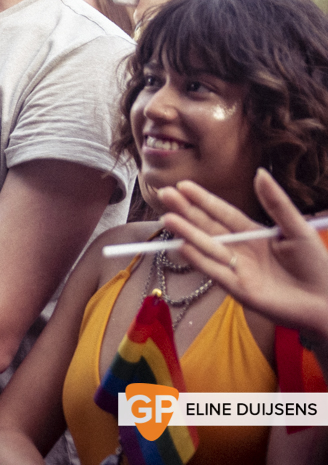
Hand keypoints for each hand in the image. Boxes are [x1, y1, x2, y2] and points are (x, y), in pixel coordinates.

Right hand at [158, 170, 327, 340]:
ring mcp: (237, 269)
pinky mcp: (237, 290)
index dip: (204, 200)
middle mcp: (241, 249)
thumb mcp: (297, 228)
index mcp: (255, 234)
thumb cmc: (317, 265)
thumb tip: (260, 173)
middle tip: (165, 194)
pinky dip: (198, 260)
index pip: (224, 213)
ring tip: (167, 219)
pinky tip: (182, 247)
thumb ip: (276, 203)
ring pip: (207, 247)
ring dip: (187, 234)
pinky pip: (214, 272)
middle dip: (187, 212)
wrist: (327, 303)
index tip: (183, 185)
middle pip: (209, 227)